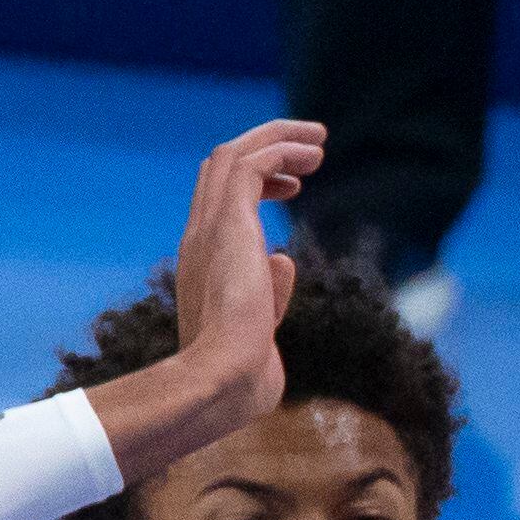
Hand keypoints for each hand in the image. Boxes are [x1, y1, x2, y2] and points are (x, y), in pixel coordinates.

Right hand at [90, 121, 325, 484]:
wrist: (225, 381)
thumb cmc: (243, 373)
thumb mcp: (259, 327)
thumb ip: (270, 291)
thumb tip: (285, 261)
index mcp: (204, 261)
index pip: (218, 200)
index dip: (256, 183)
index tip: (292, 187)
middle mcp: (201, 236)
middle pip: (221, 167)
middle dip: (266, 148)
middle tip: (311, 146)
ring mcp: (211, 228)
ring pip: (233, 155)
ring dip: (277, 139)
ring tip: (318, 140)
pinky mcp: (229, 224)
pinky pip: (250, 164)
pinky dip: (281, 150)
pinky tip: (313, 155)